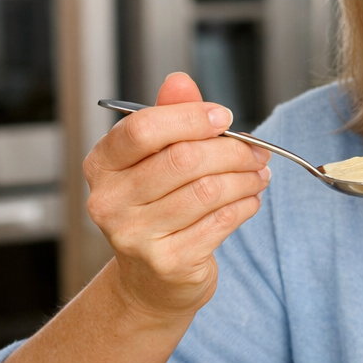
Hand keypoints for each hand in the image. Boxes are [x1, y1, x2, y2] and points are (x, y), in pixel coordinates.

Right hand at [83, 72, 270, 316]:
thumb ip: (169, 117)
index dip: (190, 118)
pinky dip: (244, 206)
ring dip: (245, 178)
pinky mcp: (167, 262)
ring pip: (207, 191)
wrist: (151, 282)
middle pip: (183, 159)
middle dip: (232, 150)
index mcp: (103, 165)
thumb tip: (180, 80)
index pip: (143, 129)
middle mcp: (110, 201)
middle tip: (258, 150)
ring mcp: (135, 236)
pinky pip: (220, 223)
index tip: (224, 118)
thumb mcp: (156, 160)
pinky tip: (250, 200)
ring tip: (259, 174)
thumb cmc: (157, 210)